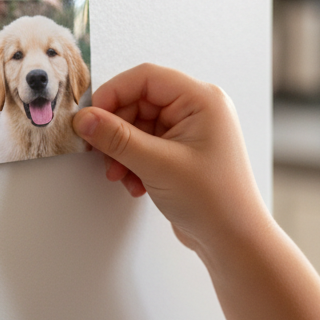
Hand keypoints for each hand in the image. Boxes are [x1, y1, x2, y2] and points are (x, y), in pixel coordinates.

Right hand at [72, 63, 266, 251]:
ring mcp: (190, 131)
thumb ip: (116, 138)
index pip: (146, 78)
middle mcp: (198, 110)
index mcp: (202, 100)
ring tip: (119, 174)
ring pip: (139, 125)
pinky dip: (134, 161)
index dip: (113, 93)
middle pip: (139, 101)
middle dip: (116, 129)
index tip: (90, 116)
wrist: (234, 241)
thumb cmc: (215, 201)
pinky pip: (147, 144)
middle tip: (100, 151)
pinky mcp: (182, 152)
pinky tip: (134, 183)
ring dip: (123, 150)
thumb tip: (85, 119)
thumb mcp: (158, 165)